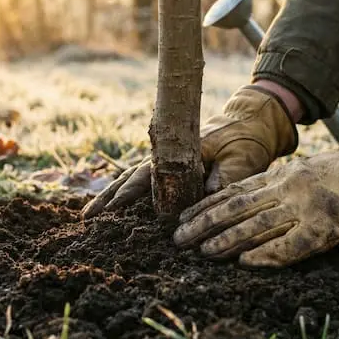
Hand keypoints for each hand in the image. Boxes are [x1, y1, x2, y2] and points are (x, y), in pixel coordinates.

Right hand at [81, 85, 297, 218]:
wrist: (252, 120)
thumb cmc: (247, 139)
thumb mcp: (242, 160)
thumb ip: (224, 179)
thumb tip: (204, 198)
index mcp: (179, 151)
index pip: (146, 176)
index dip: (127, 194)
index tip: (110, 210)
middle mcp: (167, 155)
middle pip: (129, 178)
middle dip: (108, 199)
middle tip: (86, 217)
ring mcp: (167, 160)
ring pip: (131, 180)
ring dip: (111, 197)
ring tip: (90, 215)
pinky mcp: (172, 167)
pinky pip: (143, 182)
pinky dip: (126, 193)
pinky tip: (114, 208)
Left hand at [173, 108, 338, 267]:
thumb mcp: (309, 171)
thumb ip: (282, 186)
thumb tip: (256, 204)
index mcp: (283, 175)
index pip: (234, 191)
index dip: (206, 206)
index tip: (183, 218)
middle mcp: (287, 189)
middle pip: (235, 207)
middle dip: (203, 224)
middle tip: (178, 239)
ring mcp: (306, 208)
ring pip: (255, 226)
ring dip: (225, 241)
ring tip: (201, 252)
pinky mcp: (326, 228)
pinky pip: (290, 247)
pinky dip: (266, 256)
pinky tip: (245, 264)